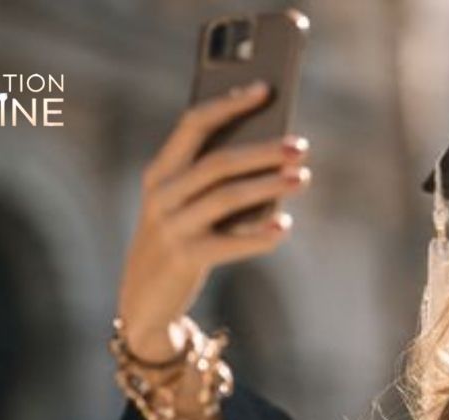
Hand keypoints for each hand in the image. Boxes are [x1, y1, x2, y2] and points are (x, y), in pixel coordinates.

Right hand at [116, 80, 311, 360]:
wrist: (144, 300)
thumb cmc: (179, 241)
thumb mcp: (187, 206)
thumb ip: (216, 181)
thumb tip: (275, 154)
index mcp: (160, 172)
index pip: (193, 124)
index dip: (229, 104)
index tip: (265, 89)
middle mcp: (162, 194)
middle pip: (218, 161)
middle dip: (263, 151)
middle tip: (300, 146)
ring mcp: (171, 226)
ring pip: (228, 197)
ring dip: (270, 185)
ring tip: (303, 178)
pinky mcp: (185, 258)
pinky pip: (231, 242)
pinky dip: (260, 234)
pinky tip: (284, 225)